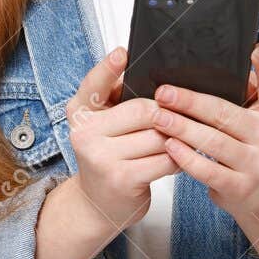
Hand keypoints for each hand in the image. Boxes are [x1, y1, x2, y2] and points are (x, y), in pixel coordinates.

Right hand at [60, 46, 179, 231]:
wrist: (96, 205)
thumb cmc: (107, 157)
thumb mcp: (101, 126)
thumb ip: (116, 100)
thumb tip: (155, 80)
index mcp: (79, 112)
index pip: (94, 85)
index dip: (108, 68)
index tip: (123, 53)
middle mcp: (85, 133)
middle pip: (143, 110)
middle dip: (167, 114)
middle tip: (178, 118)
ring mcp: (101, 157)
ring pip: (158, 135)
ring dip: (175, 139)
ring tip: (177, 141)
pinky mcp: (122, 178)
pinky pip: (164, 159)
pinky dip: (177, 159)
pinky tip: (176, 159)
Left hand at [153, 43, 258, 223]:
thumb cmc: (252, 144)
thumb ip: (247, 93)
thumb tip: (217, 67)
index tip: (255, 49)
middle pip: (227, 114)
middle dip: (191, 102)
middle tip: (163, 93)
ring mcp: (258, 165)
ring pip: (213, 142)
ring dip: (182, 128)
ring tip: (158, 117)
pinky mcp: (241, 187)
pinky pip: (207, 170)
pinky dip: (186, 157)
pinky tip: (169, 145)